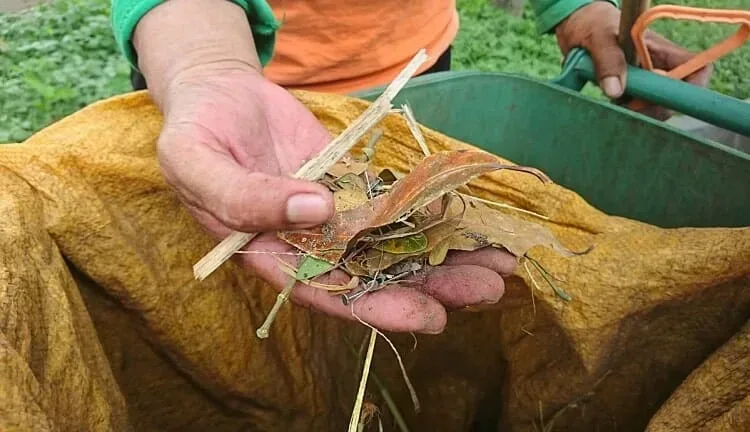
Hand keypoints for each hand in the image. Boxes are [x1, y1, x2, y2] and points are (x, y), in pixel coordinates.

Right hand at [134, 0, 511, 334]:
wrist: (219, 94)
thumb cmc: (196, 132)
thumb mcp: (198, 163)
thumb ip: (245, 196)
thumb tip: (316, 210)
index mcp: (271, 254)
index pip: (328, 293)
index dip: (377, 308)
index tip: (429, 316)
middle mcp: (310, 243)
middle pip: (375, 275)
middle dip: (431, 285)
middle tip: (487, 290)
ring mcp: (335, 214)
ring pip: (394, 242)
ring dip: (444, 254)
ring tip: (499, 263)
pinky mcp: (353, 185)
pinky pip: (396, 201)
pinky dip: (432, 210)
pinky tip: (473, 216)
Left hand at [554, 2, 712, 118]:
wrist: (579, 30)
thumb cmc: (595, 25)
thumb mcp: (600, 38)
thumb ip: (608, 60)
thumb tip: (615, 91)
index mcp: (664, 52)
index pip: (697, 71)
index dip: (689, 90)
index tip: (659, 97)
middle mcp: (661, 69)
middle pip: (676, 99)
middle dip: (654, 107)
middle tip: (627, 103)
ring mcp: (648, 84)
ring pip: (656, 109)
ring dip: (637, 111)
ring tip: (615, 98)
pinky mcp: (633, 94)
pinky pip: (637, 111)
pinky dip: (626, 112)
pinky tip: (612, 101)